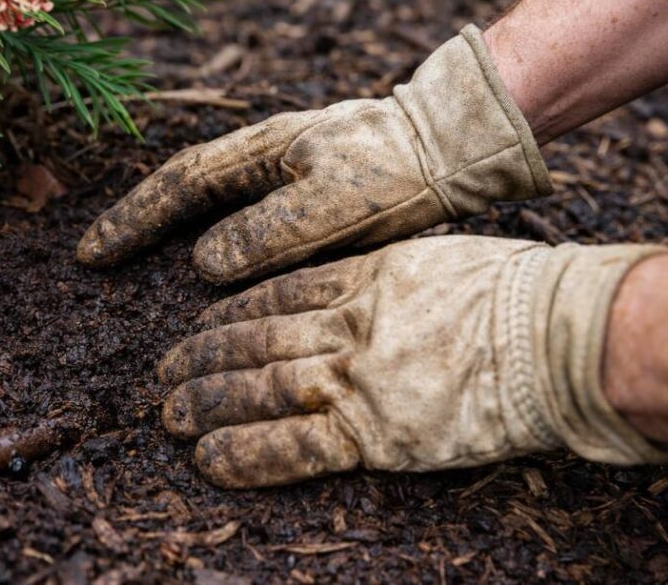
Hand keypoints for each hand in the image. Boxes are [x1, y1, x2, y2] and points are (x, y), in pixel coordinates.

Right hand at [78, 26, 551, 282]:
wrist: (457, 149)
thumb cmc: (401, 168)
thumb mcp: (336, 201)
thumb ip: (269, 232)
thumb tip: (201, 265)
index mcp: (261, 151)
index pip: (179, 184)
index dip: (133, 220)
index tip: (92, 254)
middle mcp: (263, 162)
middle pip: (183, 193)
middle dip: (138, 225)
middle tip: (96, 259)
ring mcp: (283, 180)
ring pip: (210, 211)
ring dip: (170, 237)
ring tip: (135, 272)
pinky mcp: (308, 204)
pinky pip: (244, 227)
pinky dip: (215, 250)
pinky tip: (211, 279)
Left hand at [158, 236, 666, 487]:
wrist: (554, 336)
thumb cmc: (510, 294)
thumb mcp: (431, 261)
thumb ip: (380, 276)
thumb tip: (349, 288)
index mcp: (361, 278)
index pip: (274, 293)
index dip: (228, 312)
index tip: (198, 321)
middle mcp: (345, 325)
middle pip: (252, 339)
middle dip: (201, 357)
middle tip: (164, 373)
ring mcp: (355, 378)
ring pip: (258, 387)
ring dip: (206, 402)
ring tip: (170, 415)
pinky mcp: (373, 433)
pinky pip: (292, 446)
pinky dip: (245, 454)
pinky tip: (208, 458)